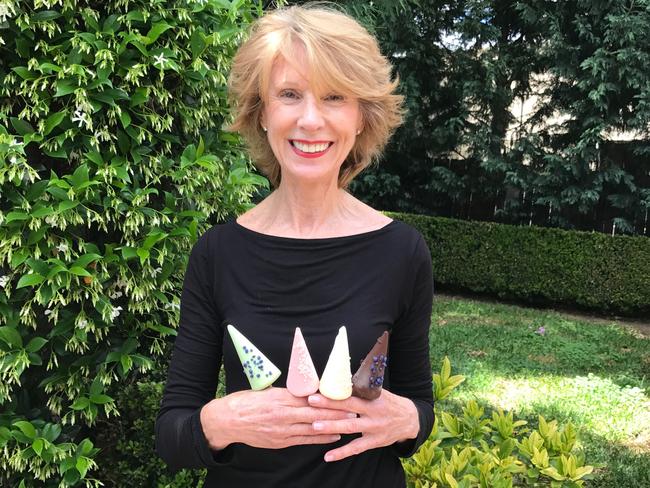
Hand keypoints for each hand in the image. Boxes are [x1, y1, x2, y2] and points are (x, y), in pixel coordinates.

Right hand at [200, 387, 356, 449]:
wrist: (226, 421)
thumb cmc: (246, 402)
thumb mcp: (266, 390)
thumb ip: (286, 392)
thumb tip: (306, 390)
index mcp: (279, 397)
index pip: (308, 397)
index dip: (328, 397)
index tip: (343, 394)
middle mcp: (282, 414)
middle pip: (315, 412)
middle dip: (336, 411)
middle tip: (354, 409)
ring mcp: (281, 430)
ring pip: (312, 427)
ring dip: (332, 425)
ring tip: (349, 422)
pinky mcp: (279, 441)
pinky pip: (303, 440)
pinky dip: (320, 438)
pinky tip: (333, 436)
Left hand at [307, 389, 418, 461]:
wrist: (410, 419)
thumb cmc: (389, 402)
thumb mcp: (379, 392)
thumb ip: (362, 388)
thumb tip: (340, 378)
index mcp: (373, 398)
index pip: (351, 394)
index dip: (334, 393)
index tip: (317, 390)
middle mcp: (373, 413)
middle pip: (348, 409)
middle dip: (329, 407)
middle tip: (311, 404)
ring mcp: (374, 428)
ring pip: (350, 428)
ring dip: (331, 427)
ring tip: (314, 426)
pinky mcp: (374, 442)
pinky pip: (356, 448)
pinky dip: (341, 453)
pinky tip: (327, 456)